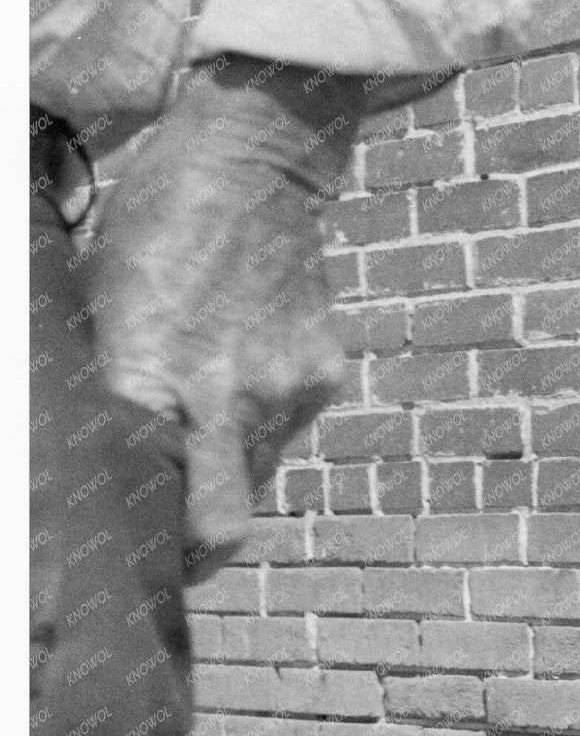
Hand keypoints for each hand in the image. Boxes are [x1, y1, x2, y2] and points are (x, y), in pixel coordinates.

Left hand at [88, 55, 365, 576]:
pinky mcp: (322, 374)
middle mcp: (226, 397)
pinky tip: (242, 367)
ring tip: (202, 420)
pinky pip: (286, 428)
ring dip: (227, 471)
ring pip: (256, 477)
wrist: (252, 165)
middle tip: (172, 550)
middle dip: (195, 548)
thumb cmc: (153, 228)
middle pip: (222, 525)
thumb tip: (112, 460)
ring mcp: (284, 389)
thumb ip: (114, 392)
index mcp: (152, 380)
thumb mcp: (101, 311)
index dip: (156, 556)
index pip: (165, 513)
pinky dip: (261, 420)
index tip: (141, 570)